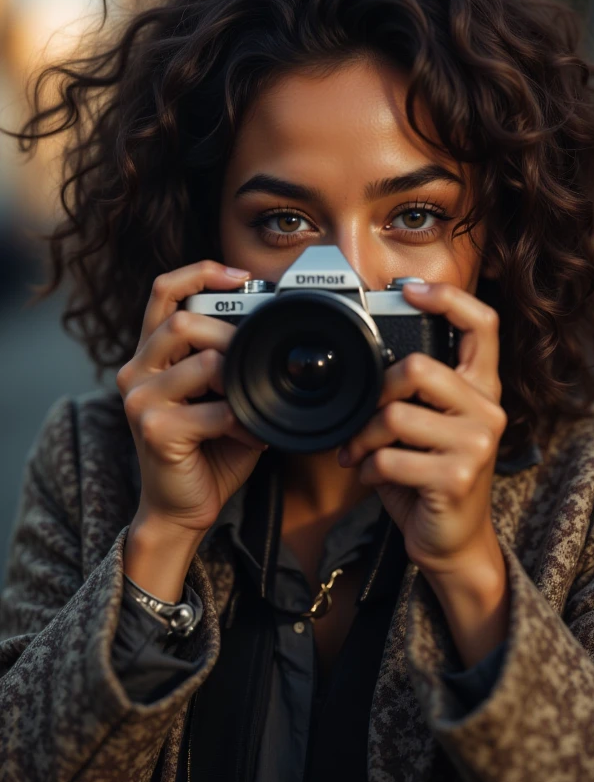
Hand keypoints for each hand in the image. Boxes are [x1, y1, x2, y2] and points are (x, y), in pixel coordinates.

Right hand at [116, 259, 267, 535]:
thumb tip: (269, 324)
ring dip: (240, 382)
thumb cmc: (208, 450)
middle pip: (182, 323)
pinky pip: (216, 410)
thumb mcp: (220, 393)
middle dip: (230, 336)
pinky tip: (251, 436)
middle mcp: (136, 371)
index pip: (163, 292)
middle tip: (256, 361)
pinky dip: (245, 423)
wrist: (183, 508)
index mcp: (150, 355)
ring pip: (204, 363)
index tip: (242, 276)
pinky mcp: (154, 429)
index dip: (199, 273)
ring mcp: (140, 400)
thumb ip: (229, 358)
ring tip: (252, 403)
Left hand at [338, 281, 506, 578]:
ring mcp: (477, 444)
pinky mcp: (458, 477)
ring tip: (360, 451)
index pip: (483, 324)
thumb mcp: (430, 425)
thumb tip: (370, 359)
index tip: (411, 290)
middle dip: (377, 391)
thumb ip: (415, 391)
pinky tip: (373, 477)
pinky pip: (390, 458)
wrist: (453, 543)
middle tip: (365, 415)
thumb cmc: (432, 478)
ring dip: (363, 437)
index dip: (448, 297)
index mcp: (482, 388)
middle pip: (418, 367)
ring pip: (395, 415)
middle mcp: (488, 410)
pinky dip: (368, 469)